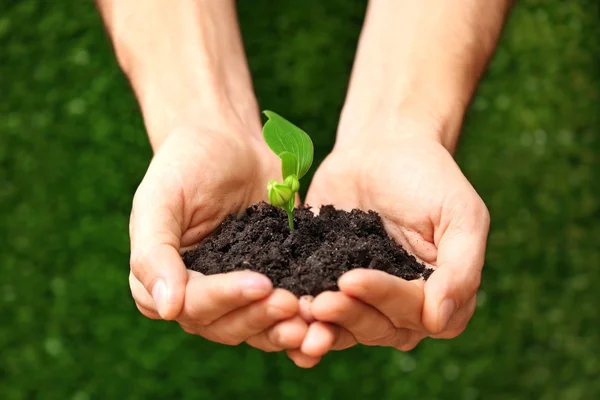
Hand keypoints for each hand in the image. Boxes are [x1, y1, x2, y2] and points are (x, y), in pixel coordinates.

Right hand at [128, 123, 307, 352]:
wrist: (229, 141)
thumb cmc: (186, 164)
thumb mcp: (159, 199)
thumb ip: (153, 252)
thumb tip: (168, 309)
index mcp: (163, 284)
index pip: (194, 306)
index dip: (226, 299)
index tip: (262, 284)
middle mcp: (199, 297)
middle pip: (227, 326)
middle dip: (261, 317)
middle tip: (294, 304)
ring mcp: (237, 292)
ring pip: (258, 327)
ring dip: (284, 329)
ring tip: (313, 321)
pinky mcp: (272, 281)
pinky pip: (284, 308)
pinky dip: (303, 318)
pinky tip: (324, 315)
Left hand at [292, 120, 489, 360]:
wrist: (381, 147)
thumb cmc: (428, 176)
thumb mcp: (461, 214)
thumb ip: (461, 268)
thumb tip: (438, 321)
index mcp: (440, 294)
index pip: (413, 311)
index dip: (383, 299)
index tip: (351, 280)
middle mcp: (402, 305)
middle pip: (377, 327)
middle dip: (347, 315)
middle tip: (318, 302)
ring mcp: (364, 298)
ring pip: (345, 327)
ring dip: (321, 328)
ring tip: (297, 317)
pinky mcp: (329, 284)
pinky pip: (317, 311)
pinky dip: (301, 321)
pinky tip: (281, 320)